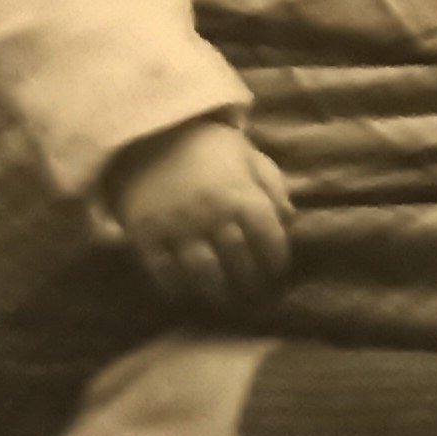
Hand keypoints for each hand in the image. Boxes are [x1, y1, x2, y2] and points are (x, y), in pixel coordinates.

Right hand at [105, 117, 293, 307]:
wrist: (151, 134)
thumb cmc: (209, 147)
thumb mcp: (250, 157)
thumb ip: (273, 188)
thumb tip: (290, 222)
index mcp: (241, 194)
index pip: (269, 239)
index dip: (277, 260)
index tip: (278, 271)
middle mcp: (211, 214)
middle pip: (239, 261)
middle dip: (251, 282)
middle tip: (255, 295)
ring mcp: (177, 228)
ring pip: (204, 274)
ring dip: (219, 294)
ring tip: (226, 301)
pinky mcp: (146, 236)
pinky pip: (163, 273)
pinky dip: (178, 289)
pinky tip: (189, 294)